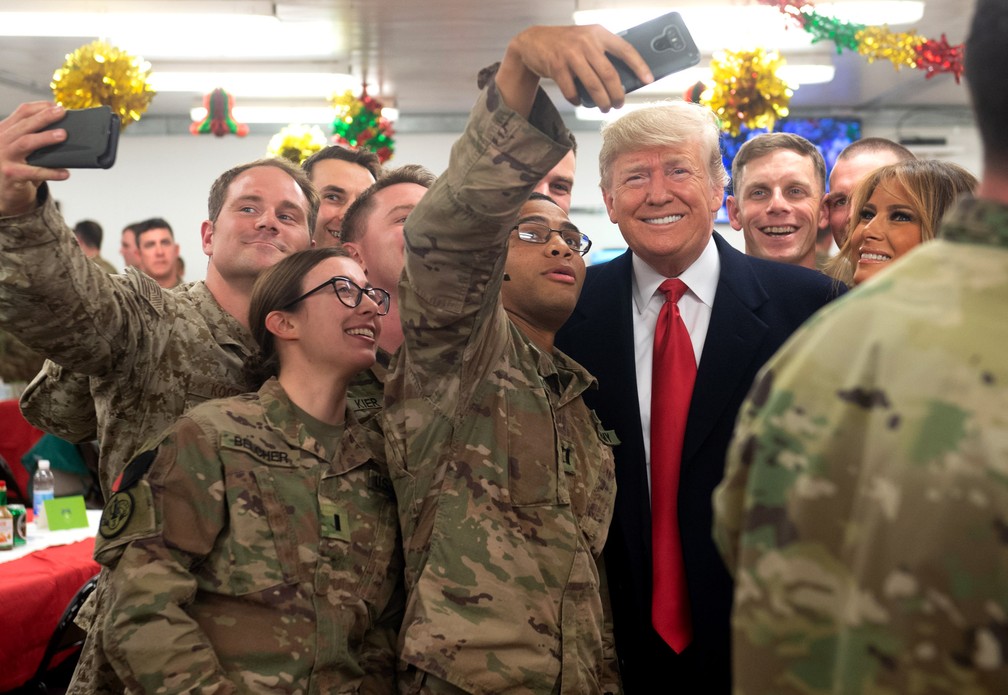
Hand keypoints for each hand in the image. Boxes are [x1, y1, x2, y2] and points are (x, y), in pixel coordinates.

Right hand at [0, 102, 70, 215]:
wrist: (4, 193)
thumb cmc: (17, 168)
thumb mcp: (21, 148)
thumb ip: (33, 136)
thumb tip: (63, 128)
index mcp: (4, 130)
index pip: (22, 112)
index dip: (40, 107)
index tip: (57, 105)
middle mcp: (1, 141)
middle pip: (24, 125)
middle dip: (44, 117)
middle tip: (62, 112)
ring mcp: (4, 157)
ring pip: (26, 143)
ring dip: (46, 138)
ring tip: (63, 135)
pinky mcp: (10, 174)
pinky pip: (34, 172)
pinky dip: (51, 172)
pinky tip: (65, 173)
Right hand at [497, 25, 652, 115]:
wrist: (533, 41)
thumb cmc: (566, 44)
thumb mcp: (586, 40)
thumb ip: (602, 53)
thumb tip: (623, 79)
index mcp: (598, 33)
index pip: (625, 49)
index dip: (639, 65)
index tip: (648, 80)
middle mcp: (586, 42)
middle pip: (609, 74)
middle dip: (617, 94)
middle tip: (619, 104)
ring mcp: (570, 54)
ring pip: (593, 85)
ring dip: (601, 101)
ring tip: (604, 107)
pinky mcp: (556, 66)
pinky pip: (572, 90)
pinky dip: (578, 100)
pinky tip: (580, 101)